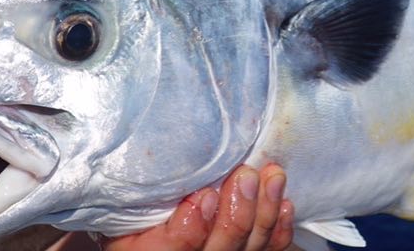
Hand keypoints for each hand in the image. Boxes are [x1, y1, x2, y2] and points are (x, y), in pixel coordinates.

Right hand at [96, 164, 293, 250]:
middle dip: (237, 212)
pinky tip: (286, 204)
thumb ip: (145, 192)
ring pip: (249, 248)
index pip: (175, 250)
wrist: (157, 232)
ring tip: (272, 177)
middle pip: (219, 249)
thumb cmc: (137, 211)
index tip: (204, 195)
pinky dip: (279, 228)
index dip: (191, 228)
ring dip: (264, 211)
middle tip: (245, 175)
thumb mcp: (127, 206)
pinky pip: (268, 250)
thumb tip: (173, 171)